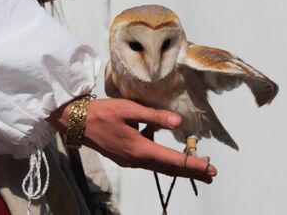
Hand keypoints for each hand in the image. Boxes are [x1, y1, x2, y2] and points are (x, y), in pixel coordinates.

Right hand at [49, 98, 216, 183]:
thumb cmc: (102, 113)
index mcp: (139, 149)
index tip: (210, 169)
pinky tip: (167, 154)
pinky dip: (164, 162)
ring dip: (179, 169)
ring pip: (160, 167)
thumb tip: (178, 123)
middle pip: (168, 169)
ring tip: (196, 168)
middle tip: (210, 176)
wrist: (76, 123)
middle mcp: (136, 160)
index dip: (192, 164)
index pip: (172, 160)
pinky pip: (150, 162)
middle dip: (191, 172)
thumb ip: (154, 116)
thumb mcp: (129, 110)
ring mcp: (130, 161)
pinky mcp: (125, 158)